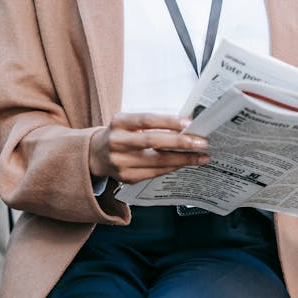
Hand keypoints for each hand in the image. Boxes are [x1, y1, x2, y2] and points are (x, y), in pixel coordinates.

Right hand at [89, 113, 208, 183]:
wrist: (96, 154)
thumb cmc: (121, 134)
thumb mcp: (129, 122)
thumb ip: (152, 123)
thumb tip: (185, 127)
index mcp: (119, 122)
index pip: (146, 120)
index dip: (168, 121)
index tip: (188, 123)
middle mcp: (117, 142)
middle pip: (153, 142)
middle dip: (181, 143)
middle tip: (202, 143)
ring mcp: (120, 162)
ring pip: (157, 162)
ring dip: (183, 160)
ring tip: (201, 156)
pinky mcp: (126, 177)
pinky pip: (155, 173)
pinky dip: (172, 168)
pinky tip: (184, 163)